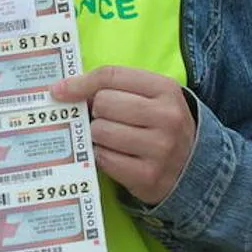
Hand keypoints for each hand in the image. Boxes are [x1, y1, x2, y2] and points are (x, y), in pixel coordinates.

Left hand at [50, 66, 195, 205]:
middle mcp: (167, 116)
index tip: (60, 91)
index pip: (112, 75)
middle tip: (107, 120)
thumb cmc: (159, 125)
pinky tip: (116, 156)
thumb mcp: (150, 97)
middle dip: (97, 112)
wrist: (192, 166)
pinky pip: (104, 159)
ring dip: (98, 136)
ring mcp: (160, 148)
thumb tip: (62, 90)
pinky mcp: (148, 176)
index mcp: (166, 89)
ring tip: (113, 139)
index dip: (81, 82)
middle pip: (103, 103)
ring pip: (100, 131)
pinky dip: (102, 157)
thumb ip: (114, 87)